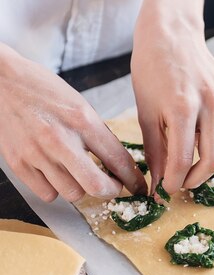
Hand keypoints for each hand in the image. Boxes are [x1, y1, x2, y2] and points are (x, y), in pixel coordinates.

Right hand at [0, 45, 146, 201]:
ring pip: (72, 193)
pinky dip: (56, 189)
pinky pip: (47, 193)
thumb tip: (120, 164)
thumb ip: (99, 135)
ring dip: (82, 189)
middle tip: (112, 186)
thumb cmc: (45, 91)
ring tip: (80, 174)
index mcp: (82, 121)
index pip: (118, 160)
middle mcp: (60, 139)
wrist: (2, 81)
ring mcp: (36, 153)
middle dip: (111, 191)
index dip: (133, 179)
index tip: (139, 187)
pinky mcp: (18, 163)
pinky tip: (57, 174)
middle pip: (96, 186)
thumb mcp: (81, 106)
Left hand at [131, 19, 213, 194]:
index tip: (166, 190)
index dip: (173, 182)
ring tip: (196, 159)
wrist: (171, 34)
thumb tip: (157, 183)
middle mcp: (211, 104)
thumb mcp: (146, 113)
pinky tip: (206, 139)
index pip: (183, 160)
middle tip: (181, 181)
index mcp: (182, 108)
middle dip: (196, 178)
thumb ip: (155, 151)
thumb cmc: (151, 71)